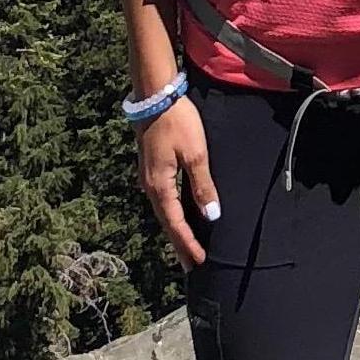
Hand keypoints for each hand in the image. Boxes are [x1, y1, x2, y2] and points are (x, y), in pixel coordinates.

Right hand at [139, 96, 218, 267]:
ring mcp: (149, 177)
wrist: (156, 96)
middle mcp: (150, 186)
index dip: (187, 244)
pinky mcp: (153, 168)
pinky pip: (164, 199)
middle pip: (167, 222)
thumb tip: (210, 216)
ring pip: (164, 211)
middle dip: (180, 243)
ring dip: (176, 230)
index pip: (175, 224)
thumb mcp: (195, 155)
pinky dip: (173, 213)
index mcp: (160, 186)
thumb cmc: (177, 123)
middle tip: (192, 264)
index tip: (199, 262)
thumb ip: (202, 186)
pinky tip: (181, 216)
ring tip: (187, 247)